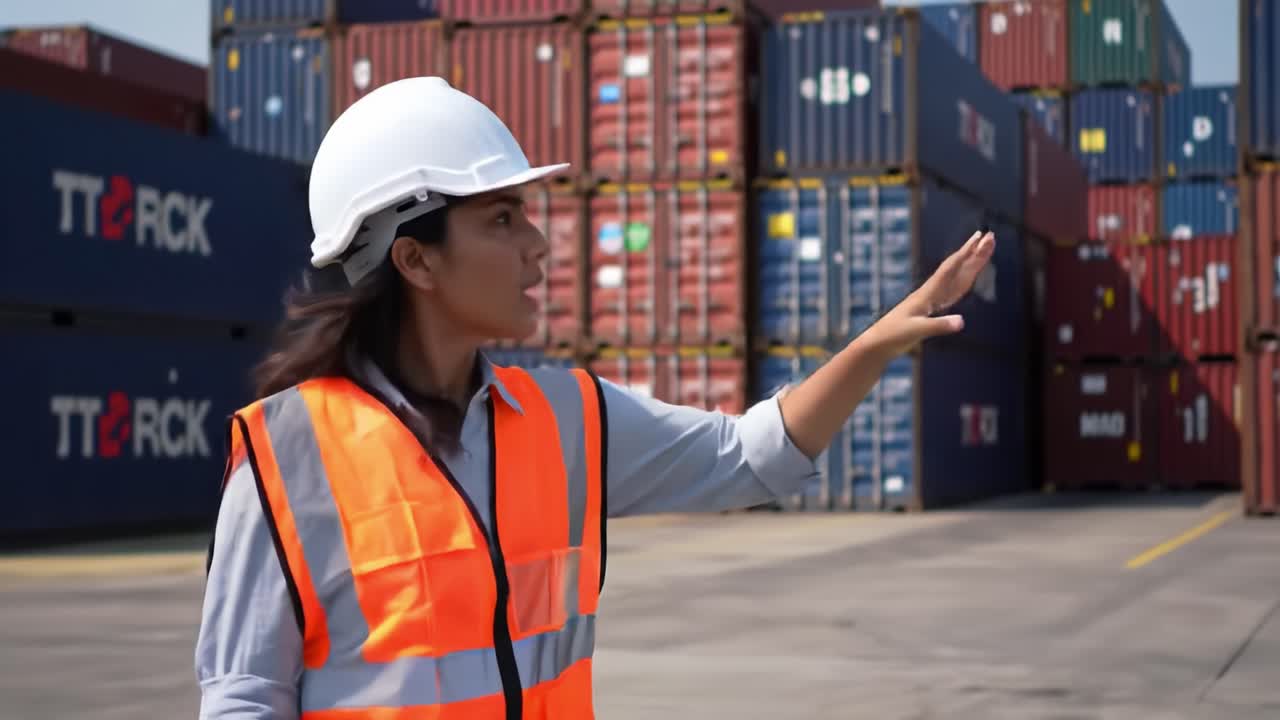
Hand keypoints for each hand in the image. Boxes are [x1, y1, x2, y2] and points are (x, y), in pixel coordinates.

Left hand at [863, 231, 996, 357]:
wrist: (878, 344)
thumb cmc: (893, 336)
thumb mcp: (916, 331)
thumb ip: (939, 326)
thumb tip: (961, 322)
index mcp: (927, 293)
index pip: (950, 269)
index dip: (966, 253)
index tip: (980, 238)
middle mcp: (931, 293)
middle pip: (958, 269)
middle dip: (975, 253)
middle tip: (991, 237)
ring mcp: (931, 300)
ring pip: (957, 278)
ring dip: (972, 264)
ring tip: (985, 249)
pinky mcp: (931, 310)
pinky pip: (952, 292)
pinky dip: (964, 282)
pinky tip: (969, 277)